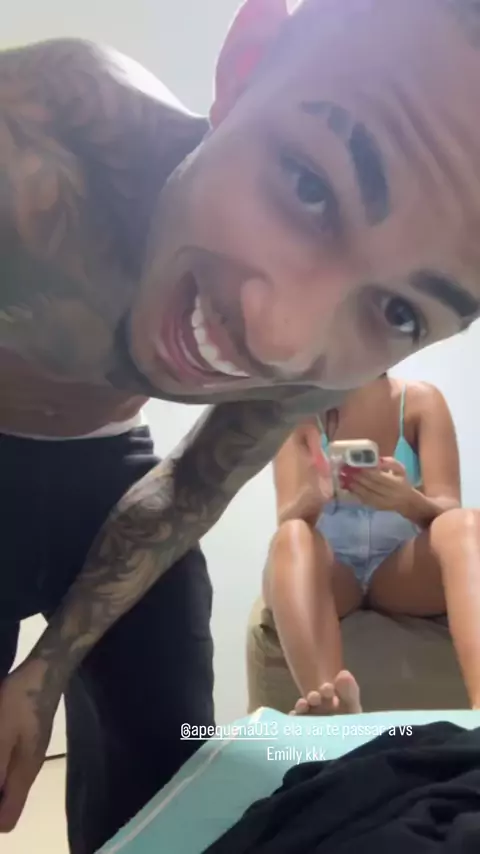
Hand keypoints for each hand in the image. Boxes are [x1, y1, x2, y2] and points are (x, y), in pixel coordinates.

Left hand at [0, 663, 58, 831]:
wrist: (44, 672)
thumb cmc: (21, 702)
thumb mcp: (2, 735)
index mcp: (23, 774)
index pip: (7, 820)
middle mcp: (27, 770)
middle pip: (6, 804)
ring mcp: (28, 754)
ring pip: (5, 784)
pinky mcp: (26, 740)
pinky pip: (7, 765)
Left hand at [347, 457, 412, 512]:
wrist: (407, 502)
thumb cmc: (402, 482)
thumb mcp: (401, 470)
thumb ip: (390, 463)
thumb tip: (377, 459)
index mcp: (396, 483)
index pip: (378, 477)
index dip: (366, 471)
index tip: (355, 465)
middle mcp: (389, 494)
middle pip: (370, 485)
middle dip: (356, 477)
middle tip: (344, 470)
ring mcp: (382, 502)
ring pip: (365, 493)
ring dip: (353, 486)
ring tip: (342, 478)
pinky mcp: (376, 507)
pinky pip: (364, 500)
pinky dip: (355, 493)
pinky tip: (347, 487)